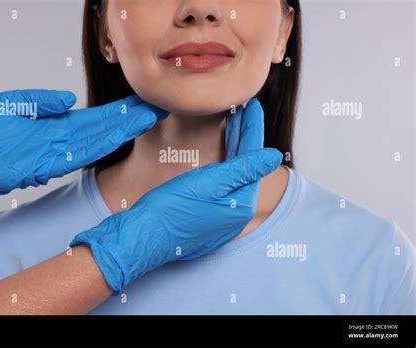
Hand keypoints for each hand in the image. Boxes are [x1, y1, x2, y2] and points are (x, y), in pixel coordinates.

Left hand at [0, 89, 166, 217]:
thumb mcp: (8, 103)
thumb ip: (40, 101)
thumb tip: (69, 99)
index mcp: (52, 126)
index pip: (91, 118)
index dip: (115, 111)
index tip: (136, 103)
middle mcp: (59, 142)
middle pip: (100, 129)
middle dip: (127, 120)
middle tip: (154, 109)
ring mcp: (54, 154)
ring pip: (96, 142)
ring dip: (121, 131)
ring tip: (145, 119)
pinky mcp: (44, 165)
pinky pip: (77, 155)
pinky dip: (99, 145)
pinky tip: (117, 136)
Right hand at [70, 98, 281, 293]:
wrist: (143, 237)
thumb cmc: (172, 208)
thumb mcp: (210, 183)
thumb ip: (245, 169)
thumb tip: (275, 156)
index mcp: (241, 204)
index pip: (253, 158)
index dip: (252, 128)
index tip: (253, 106)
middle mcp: (236, 214)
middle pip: (244, 166)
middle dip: (243, 136)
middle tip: (243, 109)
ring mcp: (222, 219)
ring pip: (233, 176)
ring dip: (234, 149)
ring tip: (233, 124)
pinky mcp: (207, 220)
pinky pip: (222, 187)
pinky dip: (223, 166)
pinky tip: (218, 155)